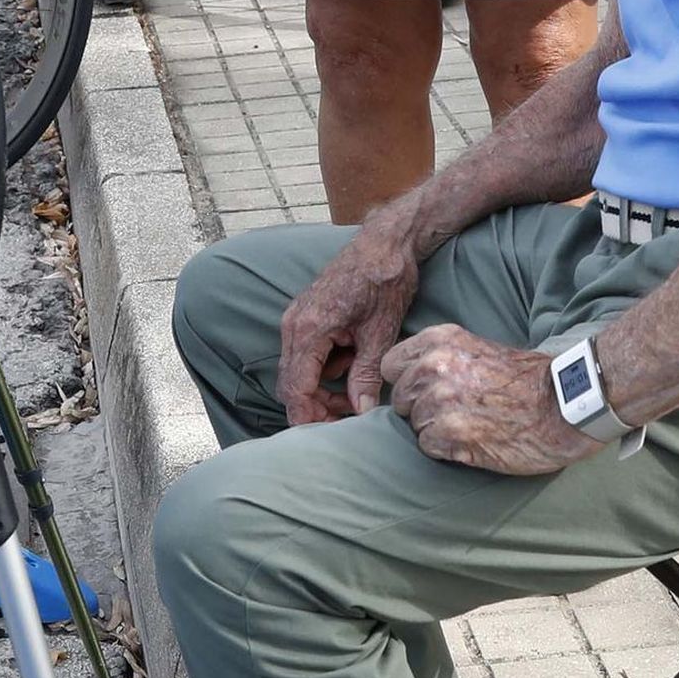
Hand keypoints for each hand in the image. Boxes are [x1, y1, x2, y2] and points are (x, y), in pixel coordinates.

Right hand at [278, 205, 422, 422]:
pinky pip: (307, 355)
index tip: (332, 434)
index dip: (310, 418)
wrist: (385, 243)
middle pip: (292, 385)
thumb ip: (366, 375)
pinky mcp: (306, 317)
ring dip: (324, 388)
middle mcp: (293, 325)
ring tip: (359, 388)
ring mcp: (296, 320)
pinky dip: (326, 368)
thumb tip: (362, 412)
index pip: (296, 390)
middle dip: (317, 407)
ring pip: (299, 372)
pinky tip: (353, 361)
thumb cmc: (384, 280)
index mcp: (308, 330)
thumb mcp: (381, 333)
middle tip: (350, 417)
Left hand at [382, 324, 605, 476]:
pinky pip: (428, 447)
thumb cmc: (527, 380)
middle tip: (455, 412)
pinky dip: (446, 449)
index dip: (405, 382)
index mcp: (441, 341)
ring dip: (436, 431)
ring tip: (470, 426)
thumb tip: (410, 376)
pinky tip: (472, 441)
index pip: (391, 365)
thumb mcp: (477, 348)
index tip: (424, 391)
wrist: (564, 404)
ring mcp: (442, 401)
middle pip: (400, 399)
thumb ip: (441, 357)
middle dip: (420, 409)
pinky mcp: (452, 434)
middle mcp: (436, 367)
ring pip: (414, 426)